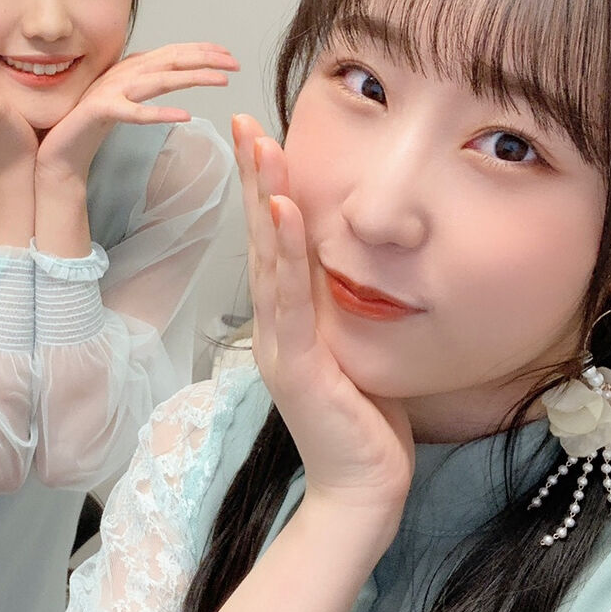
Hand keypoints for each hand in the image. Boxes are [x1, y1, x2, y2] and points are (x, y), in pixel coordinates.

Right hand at [36, 42, 238, 179]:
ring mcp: (109, 91)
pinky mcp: (99, 112)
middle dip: (205, 58)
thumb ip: (143, 86)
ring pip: (158, 80)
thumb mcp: (124, 100)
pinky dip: (159, 112)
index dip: (200, 50)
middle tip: (234, 63)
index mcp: (129, 70)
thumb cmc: (90, 128)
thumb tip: (171, 76)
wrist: (58, 153)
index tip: (227, 55)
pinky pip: (134, 112)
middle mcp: (121, 74)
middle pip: (169, 60)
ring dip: (192, 78)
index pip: (170, 53)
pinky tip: (184, 116)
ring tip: (221, 80)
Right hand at [233, 114, 413, 528]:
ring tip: (259, 147)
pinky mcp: (297, 368)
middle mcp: (276, 327)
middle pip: (263, 240)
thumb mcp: (357, 350)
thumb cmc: (366, 424)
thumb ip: (346, 310)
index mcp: (291, 320)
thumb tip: (359, 267)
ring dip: (264, 200)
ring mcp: (280, 346)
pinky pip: (288, 303)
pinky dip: (285, 254)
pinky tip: (284, 213)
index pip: (276, 244)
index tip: (262, 139)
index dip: (267, 190)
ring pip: (269, 260)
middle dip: (255, 178)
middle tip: (244, 122)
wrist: (363, 489)